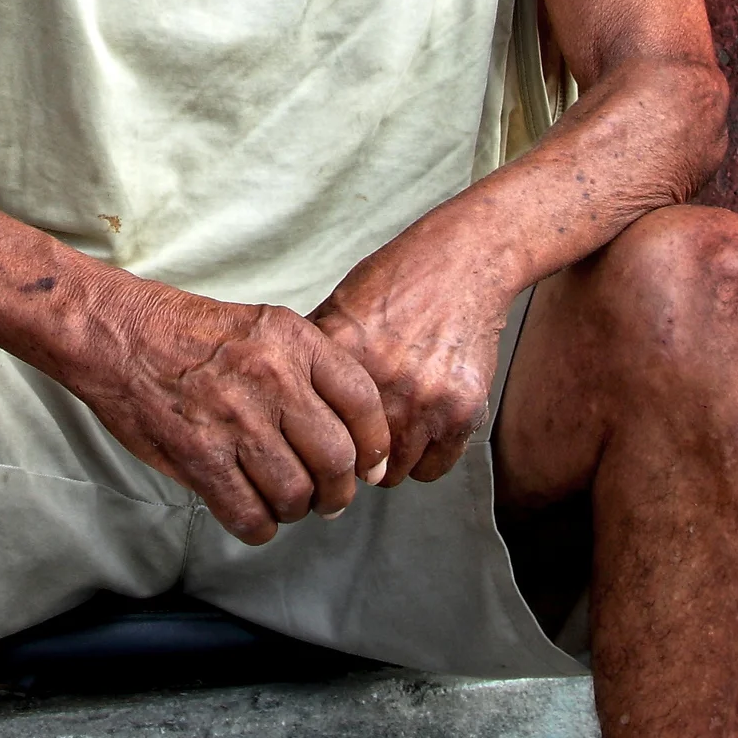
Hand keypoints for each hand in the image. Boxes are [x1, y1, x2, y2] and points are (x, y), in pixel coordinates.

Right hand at [69, 283, 392, 545]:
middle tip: (331, 499)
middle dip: (340, 491)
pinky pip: (248, 513)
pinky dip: (259, 528)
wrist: (118, 334)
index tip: (373, 466)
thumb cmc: (190, 333)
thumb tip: (350, 433)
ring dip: (297, 510)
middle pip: (336, 458)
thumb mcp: (263, 326)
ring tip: (287, 504)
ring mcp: (234, 419)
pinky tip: (254, 517)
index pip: (362, 402)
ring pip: (295, 493)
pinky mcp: (199, 455)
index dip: (375, 445)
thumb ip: (308, 369)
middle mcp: (271, 378)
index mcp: (293, 340)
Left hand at [312, 216, 514, 488]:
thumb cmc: (398, 284)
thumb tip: (273, 399)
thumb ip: (311, 354)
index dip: (313, 440)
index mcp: (343, 354)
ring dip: (389, 461)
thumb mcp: (340, 307)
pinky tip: (422, 428)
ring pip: (393, 473)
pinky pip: (433, 469)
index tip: (318, 440)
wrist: (463, 264)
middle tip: (358, 438)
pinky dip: (427, 457)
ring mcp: (425, 400)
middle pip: (350, 461)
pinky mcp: (462, 412)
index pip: (312, 429)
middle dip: (351, 457)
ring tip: (391, 430)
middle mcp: (383, 382)